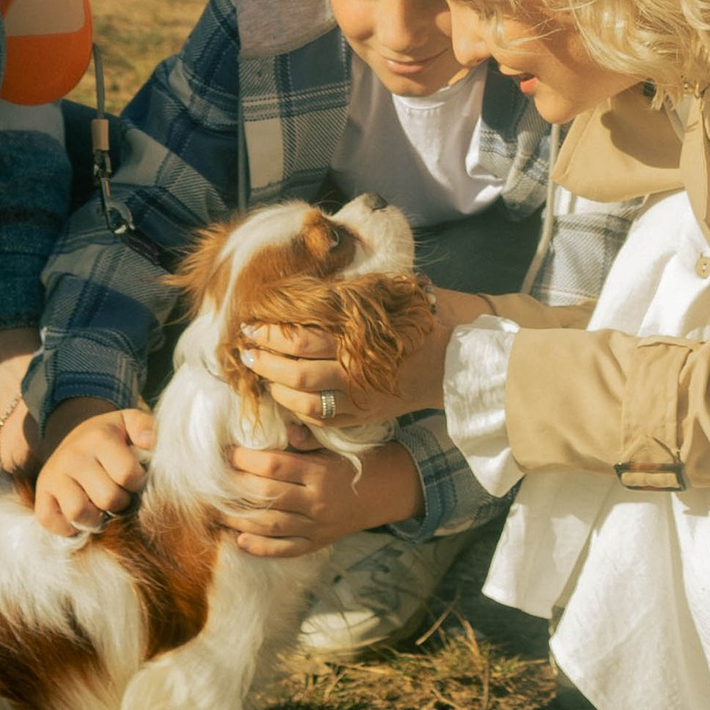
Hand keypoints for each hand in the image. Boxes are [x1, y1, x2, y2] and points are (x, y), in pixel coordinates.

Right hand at [32, 405, 156, 537]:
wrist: (72, 436)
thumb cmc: (109, 437)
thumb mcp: (129, 423)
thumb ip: (146, 427)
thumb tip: (150, 442)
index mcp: (98, 437)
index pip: (127, 475)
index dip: (137, 482)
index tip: (134, 477)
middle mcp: (72, 455)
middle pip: (108, 499)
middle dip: (121, 502)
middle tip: (118, 492)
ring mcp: (53, 476)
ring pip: (79, 514)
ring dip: (96, 518)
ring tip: (100, 506)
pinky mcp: (41, 495)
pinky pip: (54, 524)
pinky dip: (70, 527)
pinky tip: (81, 513)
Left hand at [215, 435, 418, 559]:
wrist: (387, 491)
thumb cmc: (355, 460)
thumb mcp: (334, 444)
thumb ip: (306, 438)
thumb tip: (281, 427)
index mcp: (320, 472)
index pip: (274, 465)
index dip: (245, 459)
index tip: (225, 451)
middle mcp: (317, 501)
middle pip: (267, 495)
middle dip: (236, 486)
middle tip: (213, 478)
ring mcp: (317, 526)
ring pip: (271, 525)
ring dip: (239, 519)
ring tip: (216, 511)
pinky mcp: (317, 542)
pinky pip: (286, 549)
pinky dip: (261, 547)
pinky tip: (239, 540)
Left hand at [236, 286, 477, 432]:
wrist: (463, 358)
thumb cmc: (426, 316)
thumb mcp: (390, 293)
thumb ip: (349, 295)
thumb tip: (306, 289)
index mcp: (362, 338)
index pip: (303, 339)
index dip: (272, 334)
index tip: (252, 324)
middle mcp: (358, 372)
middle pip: (297, 372)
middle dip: (265, 362)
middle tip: (245, 349)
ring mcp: (362, 398)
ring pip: (306, 402)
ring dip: (276, 388)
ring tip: (259, 374)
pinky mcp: (367, 415)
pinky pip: (324, 420)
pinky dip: (299, 411)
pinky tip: (285, 396)